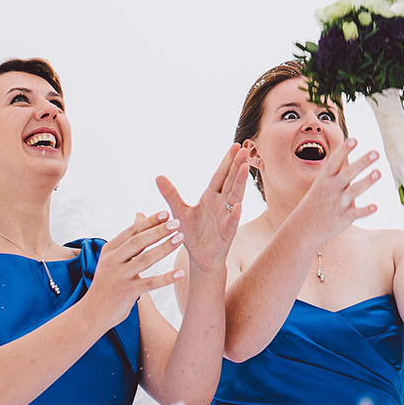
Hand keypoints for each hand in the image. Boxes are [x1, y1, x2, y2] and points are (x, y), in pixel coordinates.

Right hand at [85, 211, 185, 327]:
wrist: (93, 313)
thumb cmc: (108, 282)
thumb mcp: (113, 259)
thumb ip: (128, 240)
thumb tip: (140, 215)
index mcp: (109, 250)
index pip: (131, 231)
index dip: (149, 222)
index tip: (166, 213)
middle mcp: (112, 261)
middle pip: (138, 242)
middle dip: (158, 231)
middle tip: (177, 223)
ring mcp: (119, 277)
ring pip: (145, 260)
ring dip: (164, 248)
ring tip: (180, 239)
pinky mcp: (126, 292)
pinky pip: (150, 283)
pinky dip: (166, 278)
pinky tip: (180, 273)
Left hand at [155, 143, 249, 274]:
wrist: (199, 258)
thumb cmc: (192, 234)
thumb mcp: (178, 211)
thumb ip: (171, 194)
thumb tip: (158, 176)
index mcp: (210, 197)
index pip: (220, 175)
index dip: (227, 161)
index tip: (235, 146)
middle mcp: (221, 204)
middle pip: (231, 181)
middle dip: (237, 166)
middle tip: (244, 150)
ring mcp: (226, 217)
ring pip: (234, 197)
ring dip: (240, 183)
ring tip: (245, 168)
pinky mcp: (226, 233)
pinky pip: (231, 222)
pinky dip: (234, 214)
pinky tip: (238, 206)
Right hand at [289, 138, 380, 246]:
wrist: (303, 228)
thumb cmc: (317, 201)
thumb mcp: (322, 183)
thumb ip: (338, 170)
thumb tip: (347, 151)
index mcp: (325, 179)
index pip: (335, 161)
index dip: (344, 150)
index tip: (354, 139)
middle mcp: (332, 189)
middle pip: (348, 173)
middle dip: (362, 162)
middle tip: (376, 152)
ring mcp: (338, 203)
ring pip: (354, 191)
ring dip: (366, 182)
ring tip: (379, 172)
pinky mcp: (344, 218)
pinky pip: (356, 213)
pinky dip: (365, 210)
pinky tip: (376, 206)